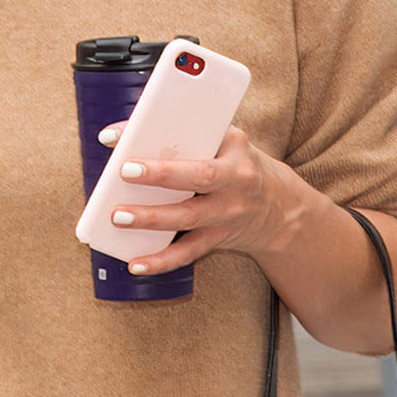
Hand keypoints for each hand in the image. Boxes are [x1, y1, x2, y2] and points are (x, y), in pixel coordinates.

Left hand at [102, 121, 307, 272]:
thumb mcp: (224, 142)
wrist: (278, 207)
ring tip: (119, 217)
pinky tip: (136, 264)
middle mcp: (234, 180)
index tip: (122, 134)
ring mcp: (227, 213)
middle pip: (198, 176)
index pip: (198, 135)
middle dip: (160, 174)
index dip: (161, 133)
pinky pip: (188, 253)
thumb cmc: (236, 166)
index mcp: (234, 148)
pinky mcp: (218, 239)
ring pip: (188, 218)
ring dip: (152, 218)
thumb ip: (187, 136)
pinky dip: (161, 261)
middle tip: (123, 171)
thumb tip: (123, 137)